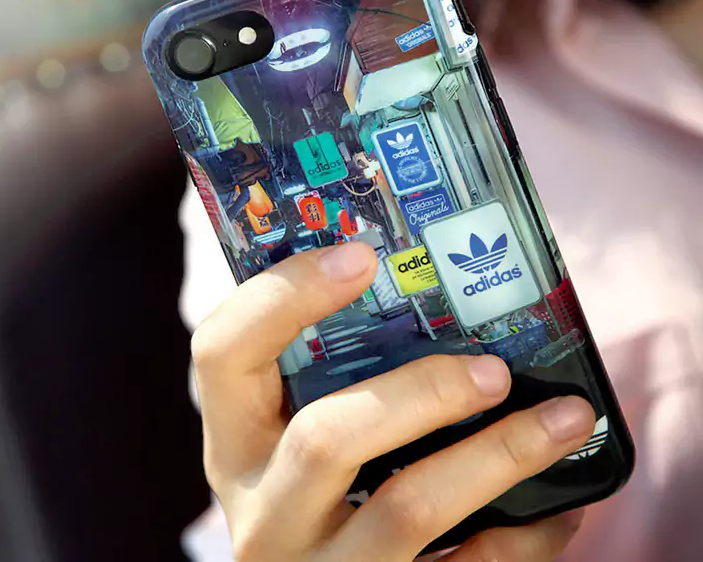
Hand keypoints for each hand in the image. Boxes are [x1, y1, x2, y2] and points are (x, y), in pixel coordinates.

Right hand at [192, 242, 594, 560]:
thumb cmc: (312, 492)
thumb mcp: (294, 432)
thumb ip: (334, 376)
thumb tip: (433, 297)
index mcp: (235, 441)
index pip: (223, 352)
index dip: (284, 295)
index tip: (360, 256)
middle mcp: (264, 510)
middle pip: (326, 439)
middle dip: (423, 393)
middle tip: (493, 368)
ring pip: (409, 509)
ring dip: (499, 455)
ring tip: (566, 418)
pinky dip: (524, 535)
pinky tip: (559, 504)